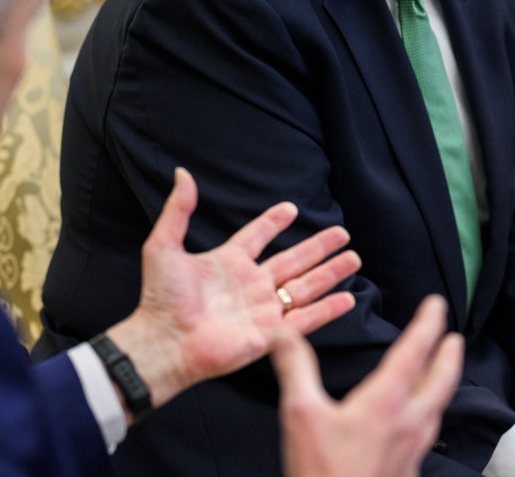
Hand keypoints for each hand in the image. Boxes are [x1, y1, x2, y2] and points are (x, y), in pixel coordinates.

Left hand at [108, 168, 359, 415]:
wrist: (163, 341)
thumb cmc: (160, 298)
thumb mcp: (164, 246)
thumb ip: (178, 210)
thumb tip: (181, 173)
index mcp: (228, 263)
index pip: (257, 237)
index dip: (273, 222)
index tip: (291, 209)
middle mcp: (250, 285)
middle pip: (293, 261)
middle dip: (319, 248)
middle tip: (343, 234)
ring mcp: (262, 310)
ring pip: (305, 287)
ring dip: (330, 273)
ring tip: (354, 258)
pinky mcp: (270, 334)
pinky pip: (306, 319)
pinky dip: (328, 309)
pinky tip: (348, 298)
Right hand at [270, 294, 463, 476]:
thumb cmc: (323, 473)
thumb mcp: (300, 414)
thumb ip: (296, 368)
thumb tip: (284, 333)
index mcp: (386, 403)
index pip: (414, 353)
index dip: (428, 324)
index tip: (436, 305)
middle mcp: (408, 424)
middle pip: (440, 382)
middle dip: (449, 356)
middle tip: (454, 338)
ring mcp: (411, 451)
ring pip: (437, 408)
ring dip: (441, 384)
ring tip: (439, 374)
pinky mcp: (407, 472)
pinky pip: (426, 433)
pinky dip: (428, 413)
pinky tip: (416, 422)